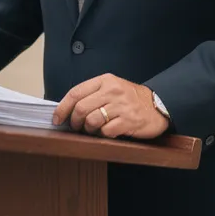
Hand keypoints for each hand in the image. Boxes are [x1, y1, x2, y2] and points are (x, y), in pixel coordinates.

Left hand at [52, 73, 170, 139]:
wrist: (158, 106)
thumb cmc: (131, 99)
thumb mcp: (112, 88)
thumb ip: (92, 94)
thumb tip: (67, 109)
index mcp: (105, 80)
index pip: (76, 92)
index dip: (62, 108)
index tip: (56, 119)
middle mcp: (113, 91)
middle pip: (81, 108)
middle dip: (74, 122)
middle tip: (77, 127)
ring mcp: (122, 106)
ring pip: (91, 121)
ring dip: (88, 130)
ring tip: (93, 130)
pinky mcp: (129, 121)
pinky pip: (106, 131)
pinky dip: (103, 135)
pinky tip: (107, 132)